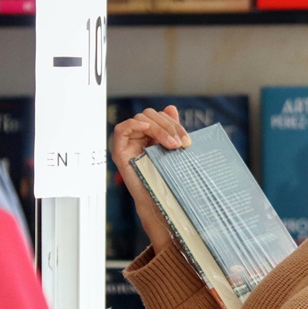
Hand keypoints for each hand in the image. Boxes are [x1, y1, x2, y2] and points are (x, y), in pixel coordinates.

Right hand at [111, 107, 191, 253]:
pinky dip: (134, 124)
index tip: (188, 141)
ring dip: (159, 129)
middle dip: (169, 127)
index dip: (175, 125)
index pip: (161, 117)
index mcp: (152, 134)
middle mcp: (139, 135)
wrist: (158, 201)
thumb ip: (171, 129)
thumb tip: (171, 107)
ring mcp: (129, 142)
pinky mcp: (119, 150)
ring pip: (142, 119)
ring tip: (171, 145)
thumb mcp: (172, 150)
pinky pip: (121, 129)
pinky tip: (147, 129)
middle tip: (180, 144)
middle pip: (152, 115)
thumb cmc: (166, 177)